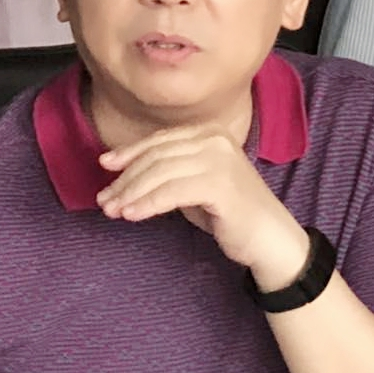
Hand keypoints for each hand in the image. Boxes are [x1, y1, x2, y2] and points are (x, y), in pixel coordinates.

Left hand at [96, 126, 309, 288]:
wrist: (269, 239)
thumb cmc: (229, 213)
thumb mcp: (193, 184)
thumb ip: (168, 172)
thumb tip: (124, 173)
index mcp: (210, 133)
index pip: (161, 141)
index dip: (130, 152)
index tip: (105, 165)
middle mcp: (215, 140)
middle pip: (157, 157)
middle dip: (126, 179)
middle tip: (104, 199)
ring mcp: (219, 160)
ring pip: (161, 173)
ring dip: (131, 193)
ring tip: (113, 210)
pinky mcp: (220, 185)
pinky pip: (172, 192)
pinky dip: (148, 203)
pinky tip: (132, 215)